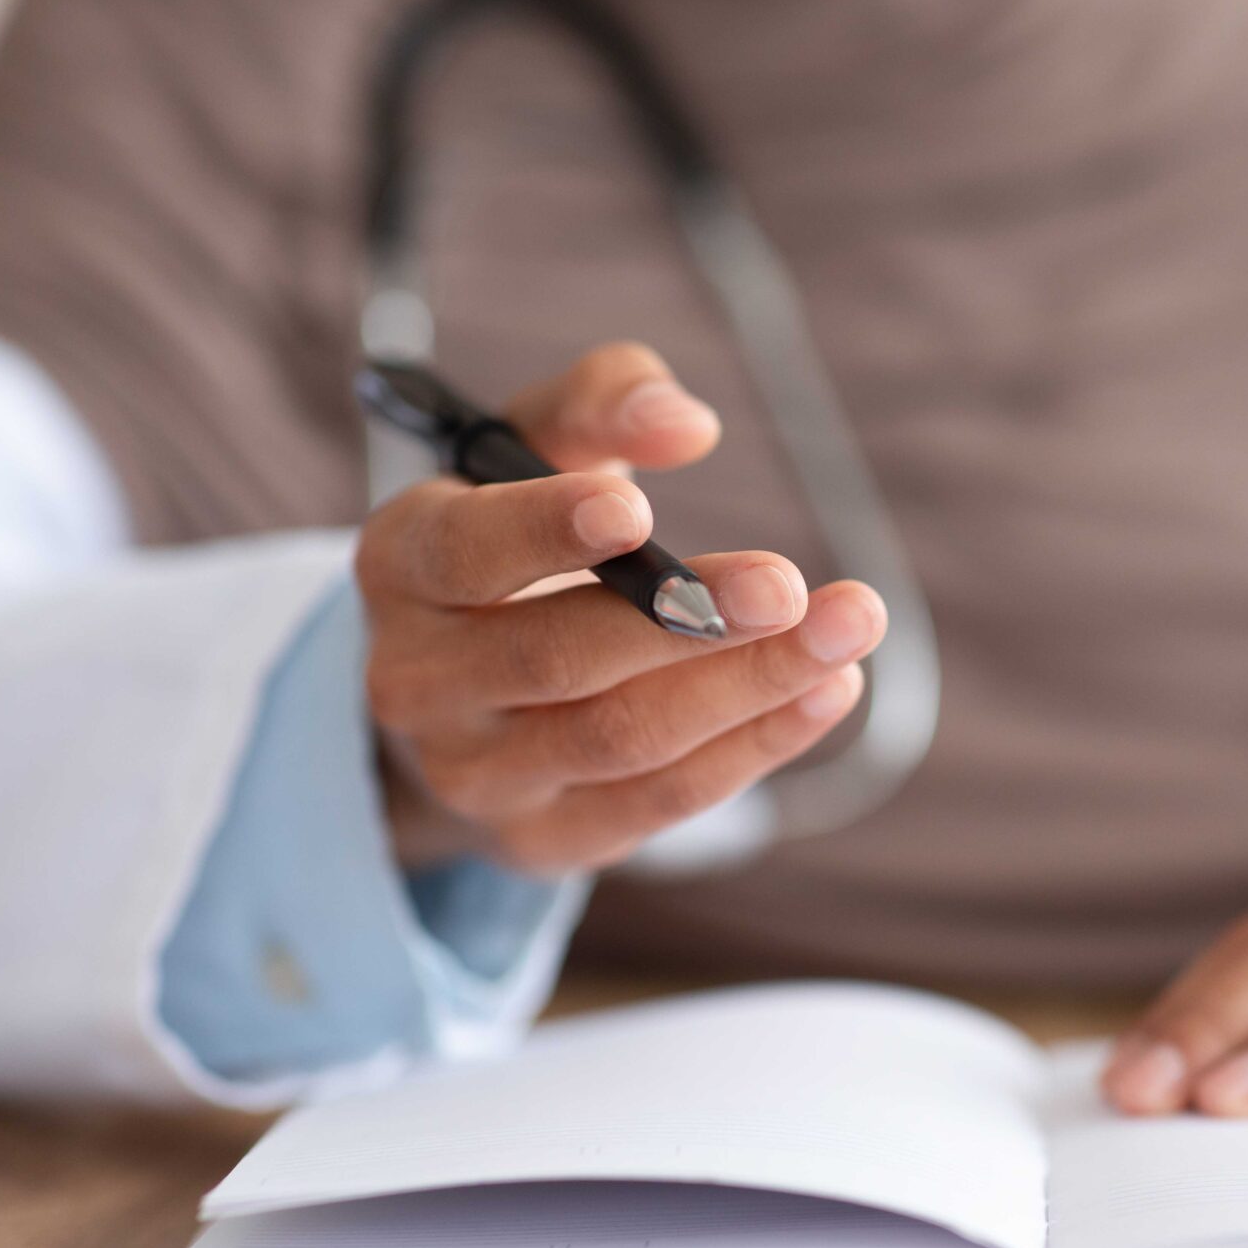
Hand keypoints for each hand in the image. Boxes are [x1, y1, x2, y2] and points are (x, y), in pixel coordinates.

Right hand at [357, 342, 886, 872]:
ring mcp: (475, 777)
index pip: (460, 556)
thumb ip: (601, 406)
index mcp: (400, 568)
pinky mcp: (542, 841)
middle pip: (555, 659)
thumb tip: (686, 423)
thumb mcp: (533, 451)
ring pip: (620, 738)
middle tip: (788, 586)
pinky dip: (755, 746)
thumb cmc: (514, 543)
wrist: (459, 698)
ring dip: (746, 686)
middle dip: (681, 623)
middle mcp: (418, 683)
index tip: (639, 512)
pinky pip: (659, 801)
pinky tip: (829, 690)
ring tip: (846, 628)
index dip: (542, 534)